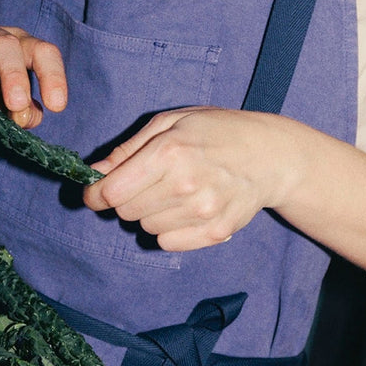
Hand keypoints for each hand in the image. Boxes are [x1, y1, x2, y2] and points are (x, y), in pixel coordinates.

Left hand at [83, 107, 283, 250]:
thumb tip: (95, 173)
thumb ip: (128, 149)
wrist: (270, 156)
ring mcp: (202, 211)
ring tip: (175, 192)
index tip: (95, 193)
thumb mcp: (170, 123)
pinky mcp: (215, 232)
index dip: (95, 194)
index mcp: (169, 151)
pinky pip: (168, 243)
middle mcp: (185, 184)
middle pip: (126, 212)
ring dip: (151, 214)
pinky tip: (187, 209)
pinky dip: (170, 230)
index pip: (112, 191)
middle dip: (127, 199)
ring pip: (146, 229)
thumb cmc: (216, 132)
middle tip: (149, 183)